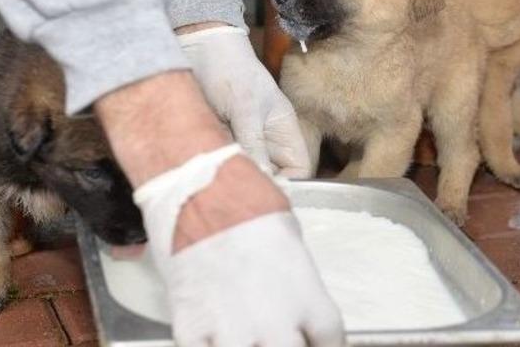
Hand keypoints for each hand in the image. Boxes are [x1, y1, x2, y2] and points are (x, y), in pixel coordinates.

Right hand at [134, 146, 344, 346]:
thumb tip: (287, 290)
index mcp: (306, 294)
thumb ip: (293, 275)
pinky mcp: (191, 329)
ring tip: (242, 336)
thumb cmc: (244, 197)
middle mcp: (275, 321)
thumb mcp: (287, 235)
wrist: (196, 188)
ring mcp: (231, 330)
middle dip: (287, 346)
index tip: (312, 338)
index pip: (329, 340)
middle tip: (275, 335)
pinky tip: (212, 340)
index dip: (322, 344)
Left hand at [177, 25, 309, 177]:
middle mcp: (266, 142)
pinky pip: (223, 165)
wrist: (195, 48)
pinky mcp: (218, 144)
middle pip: (273, 178)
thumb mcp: (245, 107)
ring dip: (235, 178)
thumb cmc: (228, 70)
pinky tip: (205, 171)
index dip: (291, 185)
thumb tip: (262, 178)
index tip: (266, 194)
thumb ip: (254, 142)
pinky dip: (216, 170)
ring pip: (246, 174)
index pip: (299, 169)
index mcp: (283, 131)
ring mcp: (241, 144)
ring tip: (221, 182)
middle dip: (259, 187)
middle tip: (239, 192)